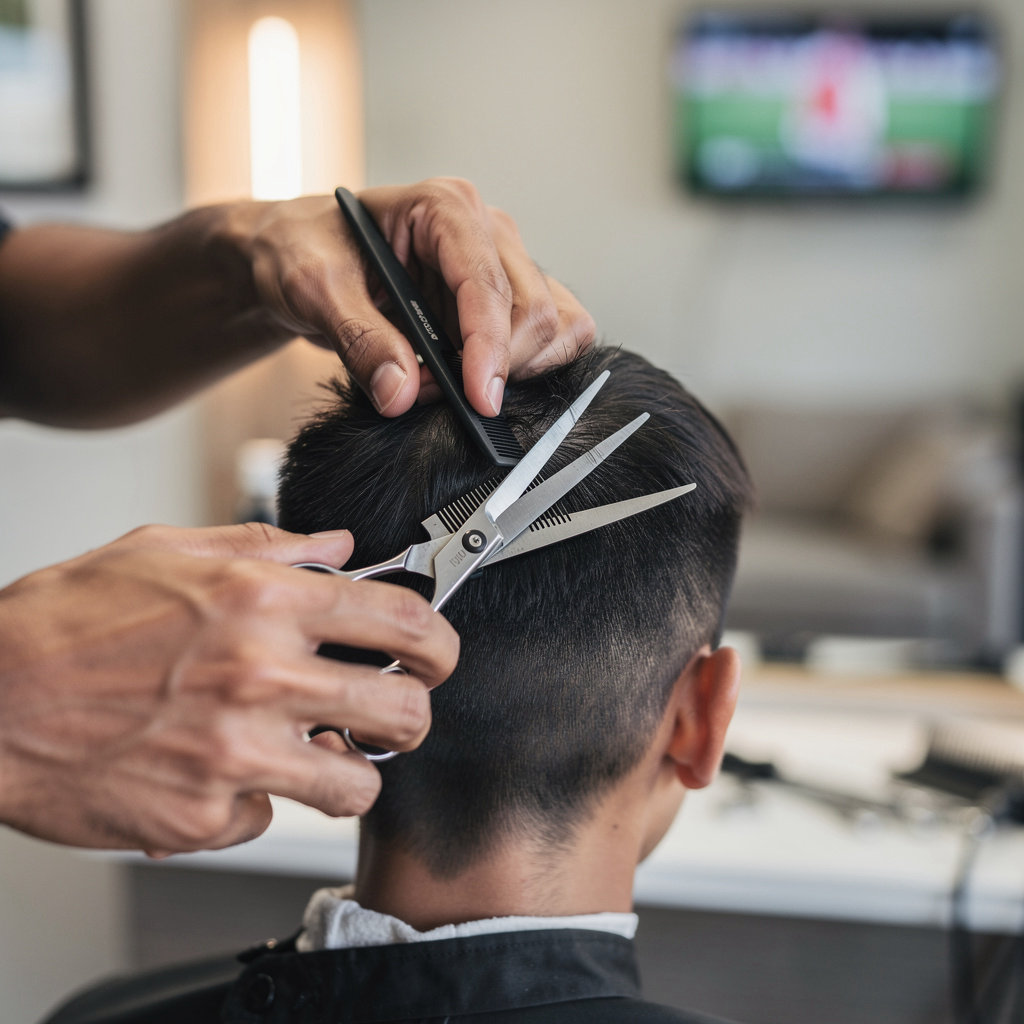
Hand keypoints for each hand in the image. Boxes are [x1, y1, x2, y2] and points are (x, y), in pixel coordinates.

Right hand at [0, 523, 457, 853]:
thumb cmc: (69, 621)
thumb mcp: (172, 551)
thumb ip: (271, 547)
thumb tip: (340, 546)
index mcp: (262, 602)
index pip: (403, 620)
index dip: (441, 640)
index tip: (437, 654)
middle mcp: (260, 677)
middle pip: (405, 712)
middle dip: (413, 714)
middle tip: (394, 712)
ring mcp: (236, 755)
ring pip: (357, 786)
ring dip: (348, 774)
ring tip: (319, 756)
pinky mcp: (203, 817)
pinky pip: (271, 820)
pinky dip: (257, 802)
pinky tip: (222, 773)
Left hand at [231, 177, 595, 416]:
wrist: (296, 256)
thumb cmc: (303, 250)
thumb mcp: (313, 289)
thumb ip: (360, 340)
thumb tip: (401, 392)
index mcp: (443, 208)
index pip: (488, 284)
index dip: (490, 348)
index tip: (478, 399)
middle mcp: (485, 230)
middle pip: (535, 310)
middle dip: (496, 366)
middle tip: (434, 393)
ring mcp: (500, 265)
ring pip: (555, 327)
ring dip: (513, 372)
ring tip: (448, 384)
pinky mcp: (504, 301)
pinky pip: (548, 341)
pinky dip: (519, 373)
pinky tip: (466, 379)